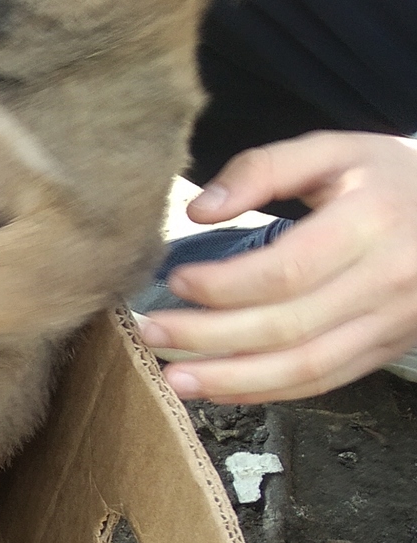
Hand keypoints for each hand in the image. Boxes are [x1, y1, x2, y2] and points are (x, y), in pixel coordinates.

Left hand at [135, 133, 416, 403]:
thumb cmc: (385, 178)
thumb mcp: (333, 150)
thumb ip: (263, 168)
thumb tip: (200, 210)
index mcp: (372, 222)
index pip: (286, 271)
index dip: (223, 285)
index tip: (176, 280)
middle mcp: (387, 279)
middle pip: (286, 326)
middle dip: (208, 336)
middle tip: (152, 333)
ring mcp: (390, 321)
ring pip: (304, 367)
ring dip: (231, 380)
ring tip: (173, 379)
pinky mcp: (385, 348)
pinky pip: (322, 383)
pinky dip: (266, 392)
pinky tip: (219, 390)